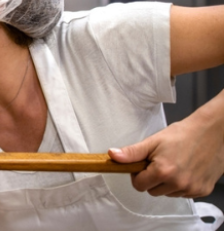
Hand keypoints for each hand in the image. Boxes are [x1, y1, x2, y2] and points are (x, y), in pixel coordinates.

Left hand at [109, 113, 223, 197]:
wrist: (211, 132)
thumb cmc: (183, 134)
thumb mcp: (153, 141)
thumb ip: (132, 152)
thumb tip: (113, 156)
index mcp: (163, 172)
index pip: (138, 185)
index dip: (137, 174)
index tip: (143, 165)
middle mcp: (178, 183)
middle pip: (152, 191)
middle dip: (152, 179)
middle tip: (159, 162)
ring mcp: (192, 189)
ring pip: (168, 194)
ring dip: (167, 183)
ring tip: (174, 164)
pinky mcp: (203, 190)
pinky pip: (183, 194)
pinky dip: (181, 185)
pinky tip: (185, 169)